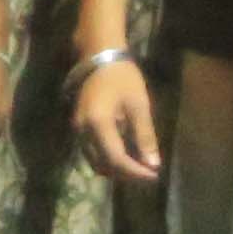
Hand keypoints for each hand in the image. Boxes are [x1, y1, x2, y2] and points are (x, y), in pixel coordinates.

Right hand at [71, 51, 164, 185]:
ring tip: (139, 167)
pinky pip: (92, 153)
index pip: (116, 159)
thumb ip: (145, 136)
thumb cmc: (123, 77)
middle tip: (149, 174)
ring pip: (95, 162)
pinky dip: (108, 160)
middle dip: (126, 175)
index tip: (154, 176)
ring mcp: (78, 131)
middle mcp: (83, 132)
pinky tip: (126, 155)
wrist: (99, 57)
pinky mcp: (79, 128)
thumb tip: (153, 165)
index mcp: (98, 124)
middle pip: (103, 165)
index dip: (135, 173)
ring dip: (116, 169)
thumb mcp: (139, 105)